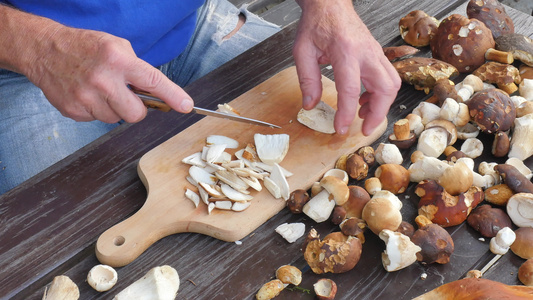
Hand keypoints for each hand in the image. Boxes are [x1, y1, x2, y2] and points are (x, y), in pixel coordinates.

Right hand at [24, 23, 192, 122]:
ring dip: (114, 108)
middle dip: (136, 109)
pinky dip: (96, 110)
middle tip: (127, 96)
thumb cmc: (85, 47)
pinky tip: (87, 94)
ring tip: (101, 90)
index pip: (153, 82)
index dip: (172, 96)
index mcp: (118, 60)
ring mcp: (86, 97)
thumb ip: (137, 69)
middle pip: (136, 114)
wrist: (45, 50)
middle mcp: (103, 80)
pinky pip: (96, 120)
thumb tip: (157, 93)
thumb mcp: (117, 47)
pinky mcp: (73, 110)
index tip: (186, 106)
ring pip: (116, 119)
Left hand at [293, 0, 400, 135]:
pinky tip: (363, 100)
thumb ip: (307, 80)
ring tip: (362, 114)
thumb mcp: (302, 52)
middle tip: (363, 129)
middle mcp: (366, 52)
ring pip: (392, 83)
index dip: (346, 113)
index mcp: (345, 51)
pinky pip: (387, 77)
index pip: (350, 88)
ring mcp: (375, 52)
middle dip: (378, 114)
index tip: (340, 128)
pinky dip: (380, 94)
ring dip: (381, 104)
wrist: (330, 5)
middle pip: (385, 87)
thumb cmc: (317, 24)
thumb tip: (310, 105)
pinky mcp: (377, 55)